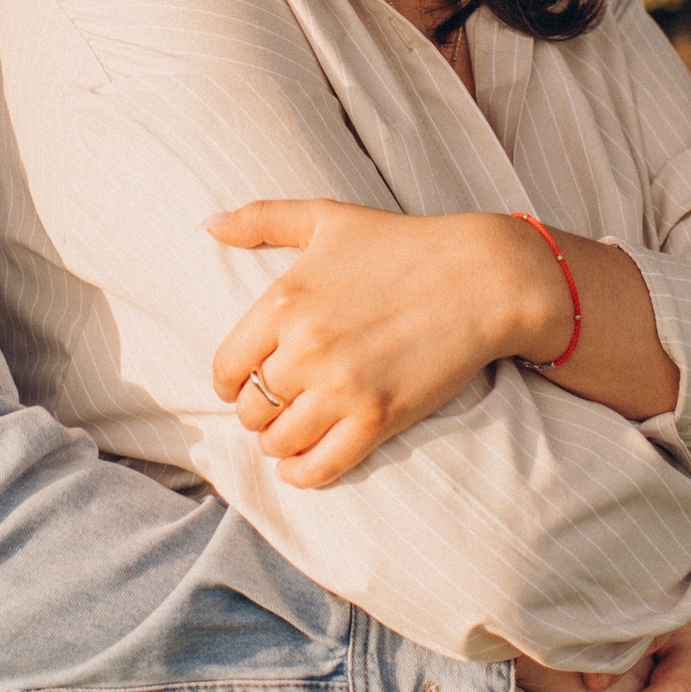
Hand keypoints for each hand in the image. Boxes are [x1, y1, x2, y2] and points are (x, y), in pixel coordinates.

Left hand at [206, 198, 555, 490]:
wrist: (481, 277)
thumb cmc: (403, 243)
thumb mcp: (326, 218)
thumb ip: (262, 218)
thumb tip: (209, 224)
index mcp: (283, 302)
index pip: (227, 366)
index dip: (229, 382)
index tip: (241, 384)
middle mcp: (304, 348)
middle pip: (251, 408)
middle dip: (257, 412)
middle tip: (274, 408)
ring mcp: (341, 387)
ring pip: (279, 440)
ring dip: (277, 444)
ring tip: (288, 435)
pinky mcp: (377, 417)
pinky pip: (320, 466)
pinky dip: (302, 474)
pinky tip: (301, 466)